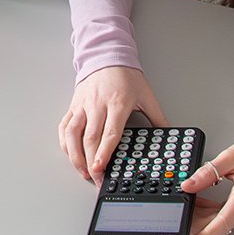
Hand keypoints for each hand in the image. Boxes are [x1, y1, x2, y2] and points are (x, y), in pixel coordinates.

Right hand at [58, 66, 168, 181]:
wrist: (105, 56)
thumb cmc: (125, 75)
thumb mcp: (146, 95)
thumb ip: (158, 117)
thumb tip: (168, 135)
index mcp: (117, 103)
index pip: (108, 133)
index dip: (103, 152)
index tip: (100, 168)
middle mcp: (97, 106)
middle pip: (89, 138)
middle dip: (91, 162)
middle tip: (96, 179)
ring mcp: (82, 106)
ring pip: (73, 134)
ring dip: (75, 156)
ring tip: (82, 171)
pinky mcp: (73, 106)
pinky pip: (64, 126)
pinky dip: (65, 143)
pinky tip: (70, 154)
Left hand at [180, 136, 233, 234]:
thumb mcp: (228, 157)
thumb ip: (207, 173)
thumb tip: (188, 185)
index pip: (224, 221)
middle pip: (221, 224)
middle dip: (199, 222)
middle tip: (184, 211)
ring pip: (224, 223)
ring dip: (206, 216)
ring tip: (194, 201)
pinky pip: (230, 219)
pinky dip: (216, 214)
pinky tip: (206, 204)